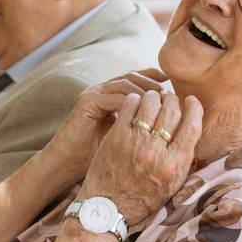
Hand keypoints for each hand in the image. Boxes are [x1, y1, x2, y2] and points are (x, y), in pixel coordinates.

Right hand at [42, 68, 169, 182]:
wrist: (67, 164)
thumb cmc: (96, 155)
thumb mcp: (124, 137)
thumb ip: (139, 125)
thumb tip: (169, 126)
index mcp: (110, 95)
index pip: (136, 79)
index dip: (155, 79)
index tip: (173, 88)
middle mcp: (101, 90)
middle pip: (132, 76)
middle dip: (153, 84)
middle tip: (170, 95)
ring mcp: (93, 94)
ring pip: (125, 84)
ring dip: (145, 92)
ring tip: (162, 103)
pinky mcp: (87, 102)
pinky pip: (114, 97)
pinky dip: (131, 102)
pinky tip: (145, 112)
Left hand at [78, 90, 202, 226]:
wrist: (107, 210)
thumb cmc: (141, 199)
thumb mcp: (171, 185)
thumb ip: (183, 159)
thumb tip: (191, 129)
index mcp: (174, 166)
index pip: (192, 126)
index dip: (194, 108)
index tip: (191, 101)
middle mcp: (156, 153)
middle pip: (172, 110)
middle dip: (173, 99)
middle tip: (170, 99)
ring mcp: (135, 143)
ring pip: (151, 103)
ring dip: (154, 96)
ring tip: (153, 98)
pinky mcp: (115, 137)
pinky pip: (129, 106)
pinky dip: (135, 99)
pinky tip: (135, 102)